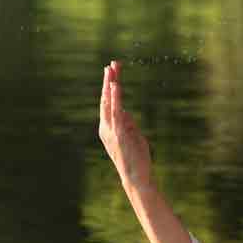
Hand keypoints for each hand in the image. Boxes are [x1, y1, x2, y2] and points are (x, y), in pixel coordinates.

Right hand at [98, 60, 153, 189]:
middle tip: (110, 64)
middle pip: (105, 99)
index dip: (109, 87)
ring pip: (108, 103)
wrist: (136, 178)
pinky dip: (116, 97)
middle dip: (108, 81)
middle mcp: (106, 128)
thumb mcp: (133, 137)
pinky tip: (117, 86)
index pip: (107, 103)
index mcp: (108, 128)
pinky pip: (117, 111)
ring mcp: (111, 130)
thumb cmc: (136, 159)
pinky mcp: (119, 133)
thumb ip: (128, 124)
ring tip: (112, 69)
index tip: (113, 73)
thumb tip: (125, 111)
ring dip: (110, 85)